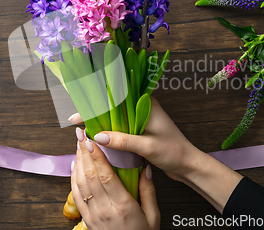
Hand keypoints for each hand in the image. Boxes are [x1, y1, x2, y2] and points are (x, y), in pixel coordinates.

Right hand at [69, 97, 204, 181]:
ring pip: (115, 118)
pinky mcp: (140, 131)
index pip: (115, 97)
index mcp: (145, 103)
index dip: (95, 104)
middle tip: (75, 122)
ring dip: (100, 123)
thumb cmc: (174, 152)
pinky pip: (120, 128)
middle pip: (112, 106)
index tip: (78, 114)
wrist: (188, 165)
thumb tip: (98, 137)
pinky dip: (109, 132)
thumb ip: (124, 141)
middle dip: (93, 113)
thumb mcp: (147, 146)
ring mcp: (141, 119)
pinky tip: (98, 139)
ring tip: (82, 130)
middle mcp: (142, 108)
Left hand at [71, 127, 159, 229]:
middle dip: (84, 152)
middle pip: (90, 176)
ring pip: (81, 183)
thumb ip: (148, 191)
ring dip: (77, 161)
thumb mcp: (153, 216)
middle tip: (81, 134)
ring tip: (78, 144)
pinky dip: (73, 178)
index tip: (92, 139)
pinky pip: (77, 195)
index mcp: (123, 206)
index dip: (97, 156)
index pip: (106, 176)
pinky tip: (75, 165)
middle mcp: (105, 210)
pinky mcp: (87, 220)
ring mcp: (93, 216)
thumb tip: (145, 168)